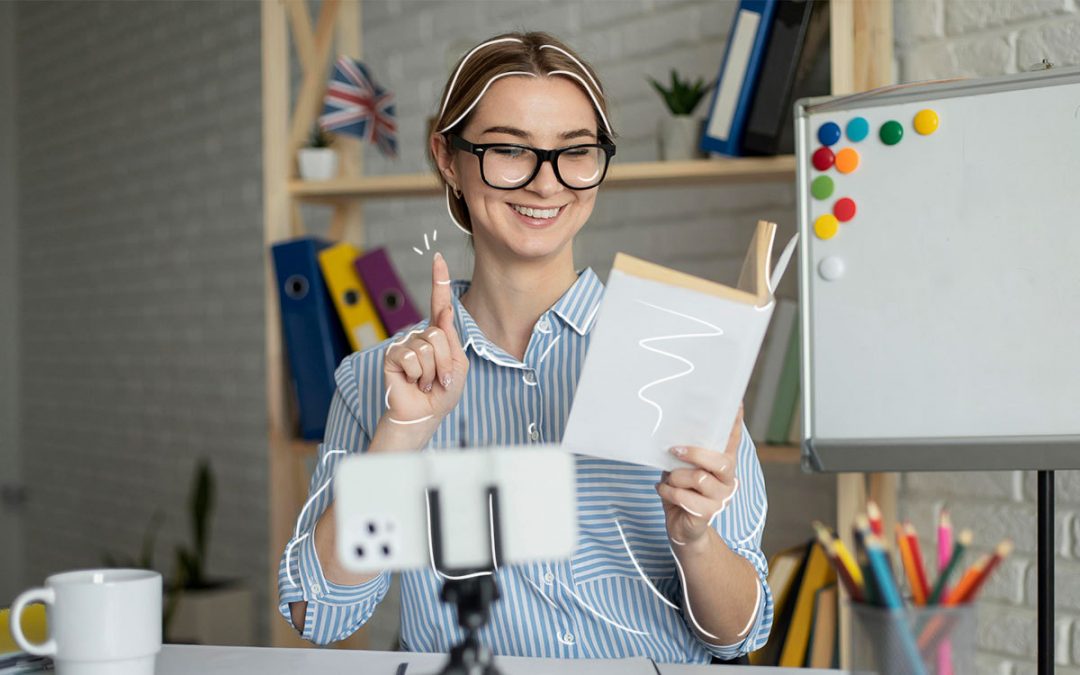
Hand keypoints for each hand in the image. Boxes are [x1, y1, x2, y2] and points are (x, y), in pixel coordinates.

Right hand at [380, 252, 468, 431]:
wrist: (424, 414)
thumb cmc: (442, 392)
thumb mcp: (458, 365)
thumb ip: (451, 339)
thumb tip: (446, 310)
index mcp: (438, 335)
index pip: (439, 304)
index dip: (439, 280)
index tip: (438, 258)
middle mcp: (421, 335)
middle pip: (440, 333)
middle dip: (445, 361)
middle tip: (440, 379)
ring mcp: (405, 343)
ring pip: (428, 347)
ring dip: (433, 372)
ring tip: (426, 382)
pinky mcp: (393, 355)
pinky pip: (412, 358)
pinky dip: (419, 375)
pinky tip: (414, 382)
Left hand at [656, 406, 742, 547]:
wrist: (682, 528)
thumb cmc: (682, 491)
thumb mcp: (681, 467)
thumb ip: (684, 452)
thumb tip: (672, 435)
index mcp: (724, 463)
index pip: (733, 440)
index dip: (736, 422)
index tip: (737, 402)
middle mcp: (728, 480)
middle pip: (721, 461)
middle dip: (694, 453)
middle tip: (674, 449)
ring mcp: (721, 498)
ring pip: (698, 478)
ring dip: (675, 477)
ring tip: (668, 480)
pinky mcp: (709, 513)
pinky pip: (684, 497)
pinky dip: (668, 492)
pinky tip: (663, 491)